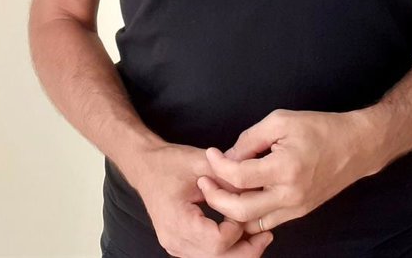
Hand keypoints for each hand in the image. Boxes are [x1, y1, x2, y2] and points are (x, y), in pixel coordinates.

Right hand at [121, 142, 273, 257]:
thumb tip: (256, 191)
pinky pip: (207, 255)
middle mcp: (173, 239)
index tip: (244, 208)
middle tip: (266, 234)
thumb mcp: (201, 162)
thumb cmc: (169, 162)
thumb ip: (228, 178)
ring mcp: (175, 246)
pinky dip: (226, 249)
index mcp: (176, 220)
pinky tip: (238, 233)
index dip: (237, 228)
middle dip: (246, 249)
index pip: (217, 242)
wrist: (144, 166)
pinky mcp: (179, 245)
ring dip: (238, 251)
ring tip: (256, 234)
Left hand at [197, 109, 379, 235]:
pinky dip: (249, 215)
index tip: (211, 153)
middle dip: (215, 197)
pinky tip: (240, 197)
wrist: (356, 147)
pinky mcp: (299, 213)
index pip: (239, 177)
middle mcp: (290, 195)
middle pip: (240, 210)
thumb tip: (228, 156)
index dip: (218, 165)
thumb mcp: (280, 121)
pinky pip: (266, 222)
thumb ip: (250, 139)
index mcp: (285, 169)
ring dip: (230, 210)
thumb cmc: (319, 128)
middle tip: (204, 181)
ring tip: (219, 190)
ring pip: (252, 223)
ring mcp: (296, 208)